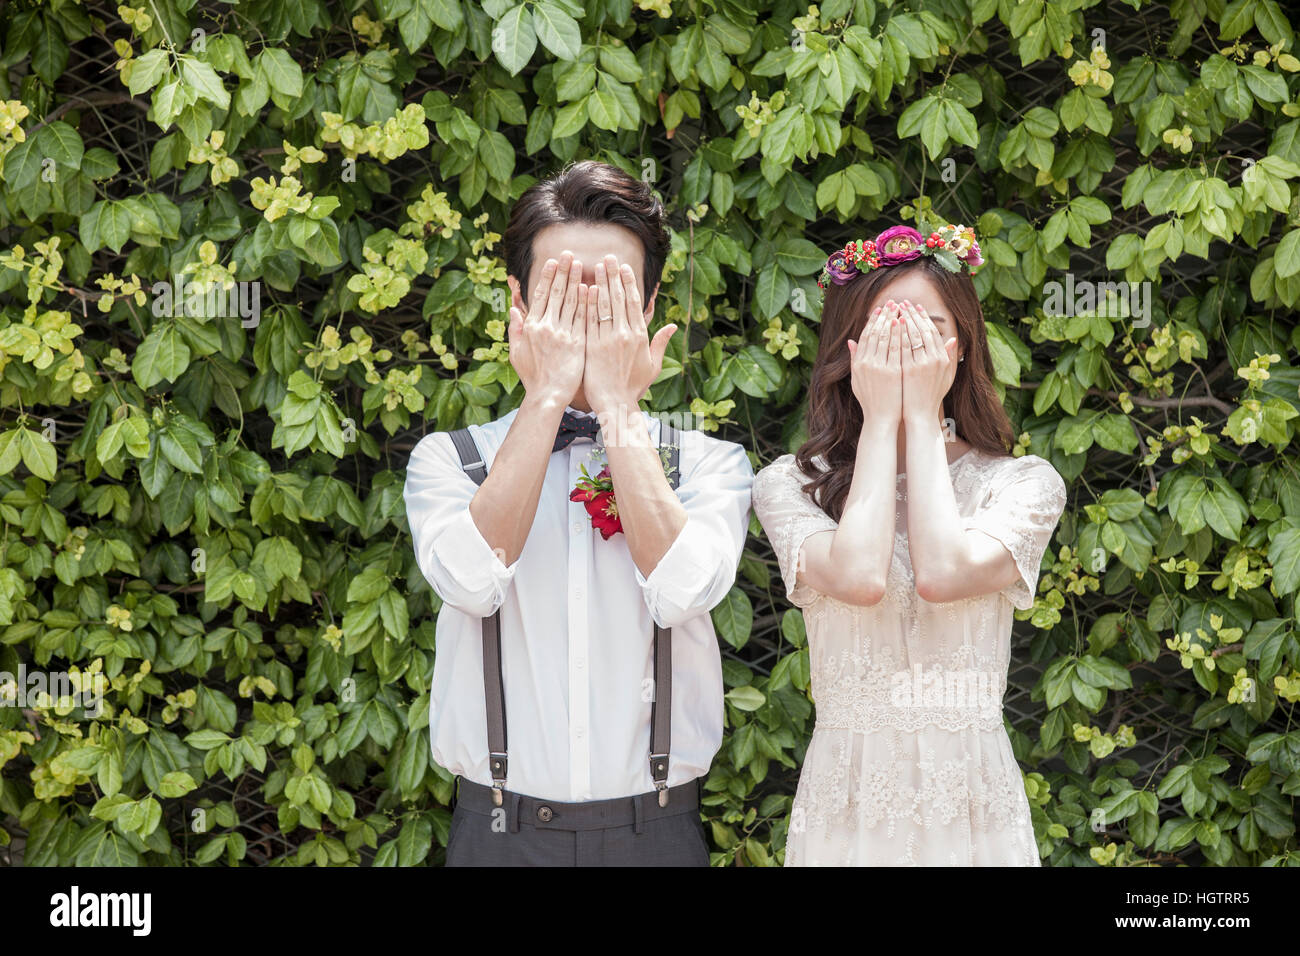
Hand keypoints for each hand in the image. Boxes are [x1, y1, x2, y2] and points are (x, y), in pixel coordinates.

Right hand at [508, 252, 586, 404]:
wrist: (548, 396)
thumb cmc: (533, 377)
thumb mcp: (517, 353)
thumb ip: (515, 330)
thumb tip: (514, 310)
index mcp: (532, 327)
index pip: (542, 295)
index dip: (548, 277)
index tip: (554, 262)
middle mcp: (547, 326)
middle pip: (557, 293)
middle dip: (563, 271)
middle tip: (569, 254)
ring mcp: (563, 333)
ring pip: (572, 302)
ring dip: (577, 280)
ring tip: (583, 264)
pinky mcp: (578, 342)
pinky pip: (584, 317)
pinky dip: (588, 302)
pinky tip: (593, 288)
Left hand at [581, 254, 676, 411]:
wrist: (614, 403)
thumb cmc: (633, 387)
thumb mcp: (653, 365)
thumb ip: (661, 343)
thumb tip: (673, 325)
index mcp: (640, 336)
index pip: (634, 303)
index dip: (629, 282)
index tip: (624, 267)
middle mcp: (624, 334)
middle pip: (619, 298)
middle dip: (613, 275)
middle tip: (608, 257)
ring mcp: (607, 339)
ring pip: (604, 305)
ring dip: (600, 283)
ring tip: (596, 266)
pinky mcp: (591, 346)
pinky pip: (589, 320)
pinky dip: (587, 303)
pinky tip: (584, 288)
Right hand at [845, 301, 902, 427]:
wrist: (881, 418)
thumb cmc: (871, 400)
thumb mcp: (857, 379)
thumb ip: (854, 359)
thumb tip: (850, 341)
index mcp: (859, 363)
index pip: (866, 336)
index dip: (873, 321)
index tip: (880, 310)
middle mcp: (868, 363)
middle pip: (877, 333)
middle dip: (884, 316)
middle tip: (892, 303)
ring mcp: (880, 367)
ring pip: (887, 337)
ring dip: (894, 320)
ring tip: (901, 308)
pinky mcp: (893, 372)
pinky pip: (898, 348)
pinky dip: (901, 334)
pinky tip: (906, 324)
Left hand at [898, 300, 958, 422]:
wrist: (920, 415)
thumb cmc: (931, 396)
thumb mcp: (946, 376)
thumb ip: (949, 358)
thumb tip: (953, 340)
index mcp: (943, 358)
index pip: (932, 331)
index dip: (923, 317)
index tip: (916, 307)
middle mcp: (934, 359)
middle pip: (922, 329)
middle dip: (912, 314)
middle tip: (903, 302)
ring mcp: (921, 364)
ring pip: (911, 335)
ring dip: (903, 319)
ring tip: (895, 308)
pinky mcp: (909, 370)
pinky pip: (902, 347)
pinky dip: (897, 334)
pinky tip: (890, 325)